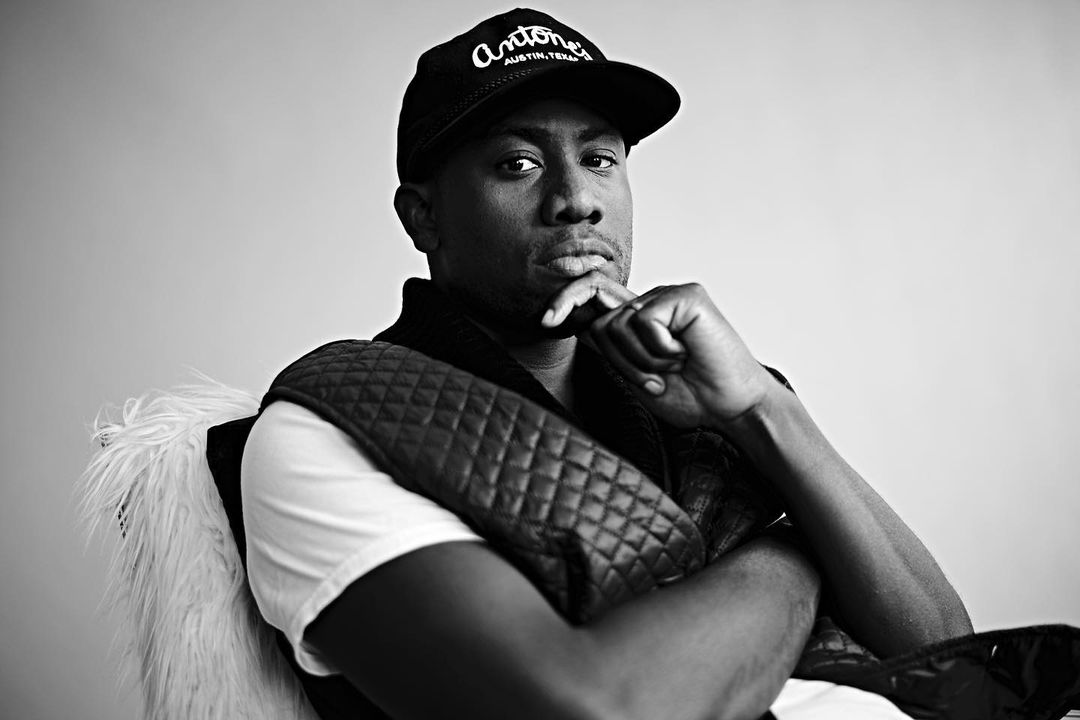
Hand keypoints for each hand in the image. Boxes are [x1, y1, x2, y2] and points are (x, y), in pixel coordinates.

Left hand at [543, 272, 774, 428]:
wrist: (732, 407)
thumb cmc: (692, 395)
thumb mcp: (637, 376)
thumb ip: (610, 351)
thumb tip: (577, 325)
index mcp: (638, 319)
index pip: (592, 296)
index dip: (565, 301)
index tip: (545, 320)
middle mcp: (651, 301)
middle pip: (601, 321)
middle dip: (620, 361)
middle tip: (653, 380)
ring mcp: (669, 295)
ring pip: (620, 324)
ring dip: (643, 360)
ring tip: (674, 368)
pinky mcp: (687, 296)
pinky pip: (645, 320)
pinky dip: (660, 349)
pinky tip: (686, 354)